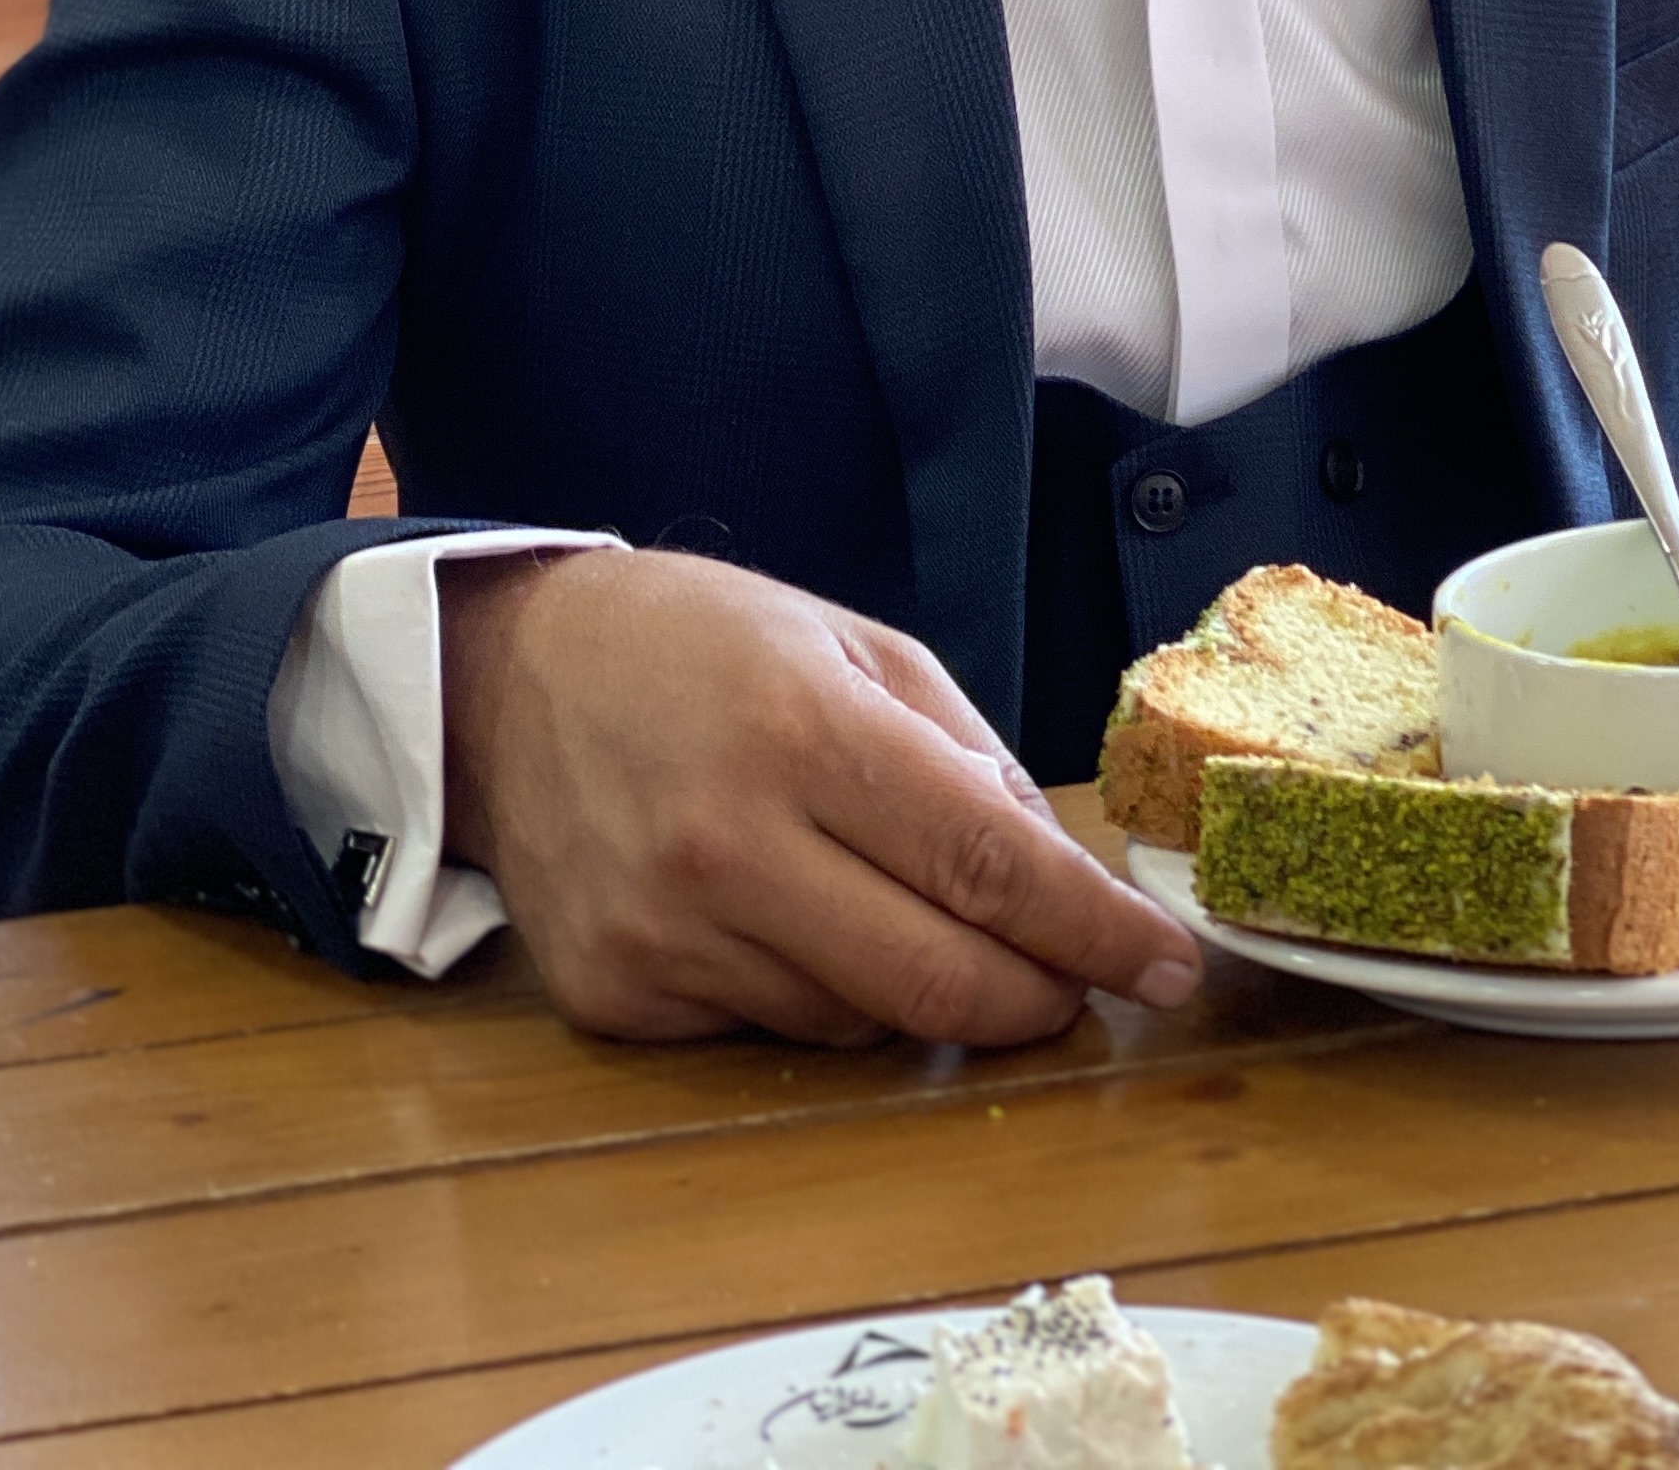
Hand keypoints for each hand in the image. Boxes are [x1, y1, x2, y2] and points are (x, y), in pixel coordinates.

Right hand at [438, 546, 1201, 1046]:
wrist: (512, 679)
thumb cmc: (702, 645)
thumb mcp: (855, 645)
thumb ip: (965, 757)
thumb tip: (1060, 876)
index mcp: (805, 732)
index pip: (989, 867)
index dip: (1094, 931)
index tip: (1167, 967)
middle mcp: (731, 845)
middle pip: (940, 982)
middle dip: (1038, 997)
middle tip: (1077, 983)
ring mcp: (666, 934)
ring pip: (861, 1023)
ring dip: (923, 992)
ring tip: (905, 911)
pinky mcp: (618, 1000)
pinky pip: (772, 1033)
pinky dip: (819, 994)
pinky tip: (794, 919)